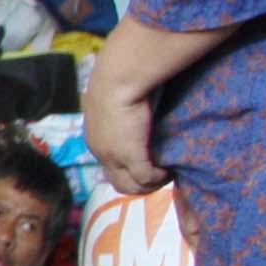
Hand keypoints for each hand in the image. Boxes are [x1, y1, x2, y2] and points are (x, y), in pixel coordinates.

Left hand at [84, 77, 166, 196]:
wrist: (117, 79)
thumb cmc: (118, 83)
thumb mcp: (115, 105)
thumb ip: (122, 117)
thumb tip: (138, 118)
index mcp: (96, 142)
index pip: (111, 170)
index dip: (130, 174)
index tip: (148, 169)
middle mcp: (102, 154)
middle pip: (121, 185)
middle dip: (142, 185)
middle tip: (162, 177)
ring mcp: (114, 157)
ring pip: (132, 187)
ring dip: (152, 184)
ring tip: (168, 175)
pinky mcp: (129, 155)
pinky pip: (146, 178)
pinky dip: (159, 178)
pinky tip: (170, 170)